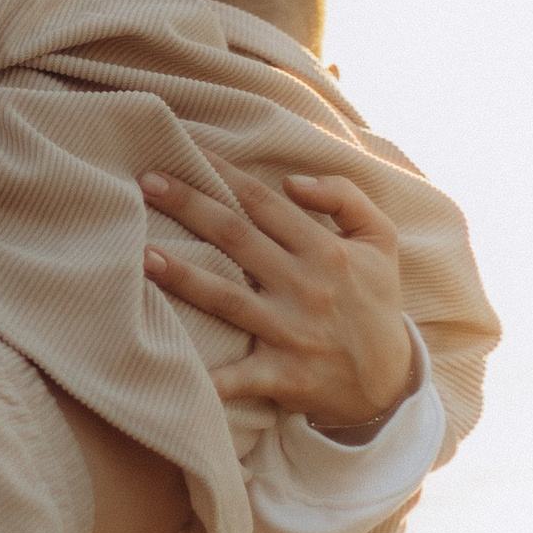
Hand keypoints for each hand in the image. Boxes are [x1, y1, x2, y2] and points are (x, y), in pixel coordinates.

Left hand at [141, 161, 416, 434]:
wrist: (390, 381)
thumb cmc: (374, 300)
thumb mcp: (380, 240)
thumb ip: (345, 198)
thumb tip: (292, 181)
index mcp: (326, 249)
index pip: (263, 202)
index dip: (222, 173)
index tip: (185, 151)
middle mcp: (305, 286)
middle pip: (236, 238)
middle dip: (189, 206)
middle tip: (145, 182)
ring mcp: (291, 331)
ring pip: (227, 298)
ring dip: (183, 276)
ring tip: (143, 255)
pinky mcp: (282, 374)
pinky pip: (240, 376)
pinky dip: (211, 378)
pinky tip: (175, 369)